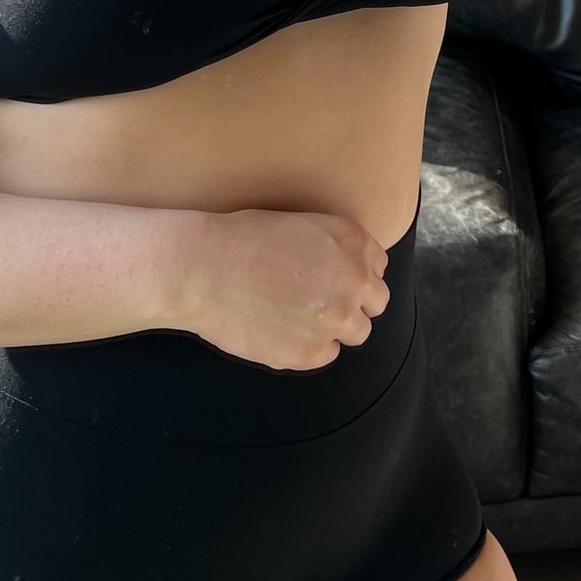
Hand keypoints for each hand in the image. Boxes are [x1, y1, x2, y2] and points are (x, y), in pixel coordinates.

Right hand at [169, 206, 391, 368]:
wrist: (204, 268)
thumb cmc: (243, 238)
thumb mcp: (304, 225)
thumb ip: (337, 249)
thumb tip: (348, 271)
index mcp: (354, 243)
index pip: (377, 269)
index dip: (355, 275)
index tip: (334, 280)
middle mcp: (355, 282)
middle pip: (375, 304)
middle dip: (353, 303)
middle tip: (319, 303)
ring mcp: (336, 321)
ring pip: (357, 333)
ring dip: (335, 328)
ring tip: (300, 319)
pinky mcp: (311, 353)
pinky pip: (326, 355)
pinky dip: (308, 347)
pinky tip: (281, 331)